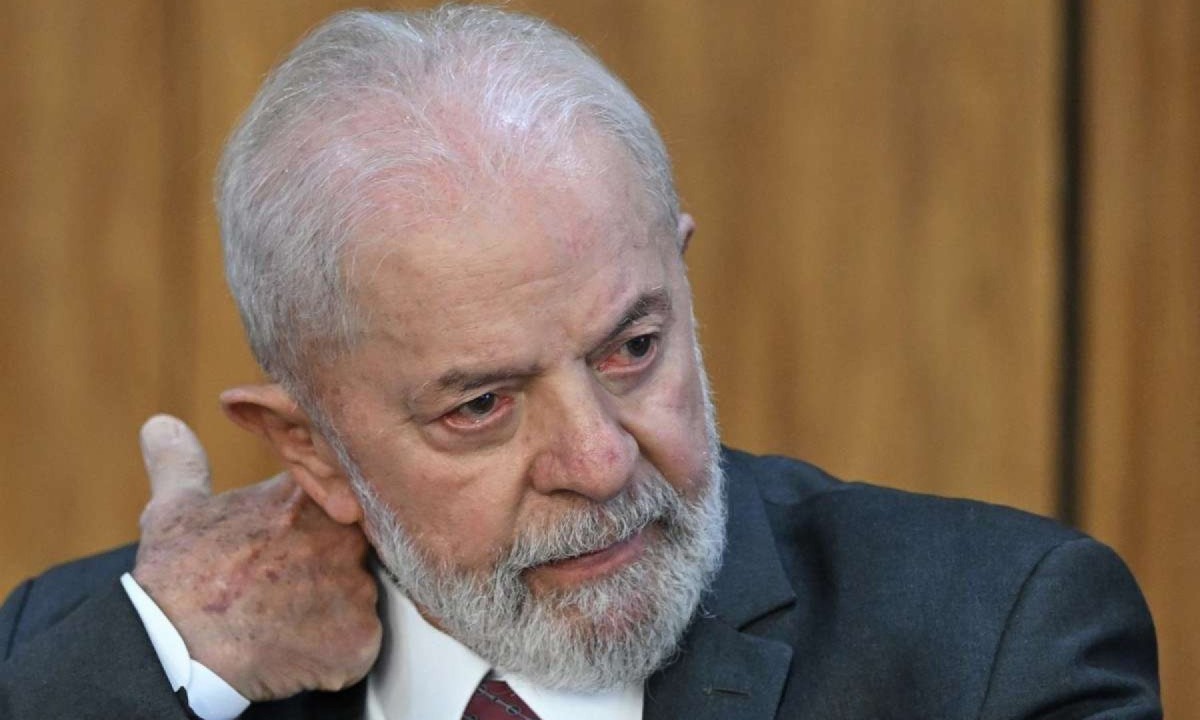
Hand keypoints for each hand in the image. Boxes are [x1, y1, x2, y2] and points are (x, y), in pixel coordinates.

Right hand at [131, 415, 380, 700]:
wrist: (175, 651)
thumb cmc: (176, 580)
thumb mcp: (174, 510)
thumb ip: (180, 462)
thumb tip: (162, 427)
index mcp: (307, 497)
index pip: (338, 495)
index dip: (315, 521)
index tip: (286, 542)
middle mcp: (343, 534)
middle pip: (352, 546)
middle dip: (325, 564)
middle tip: (281, 584)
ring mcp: (356, 586)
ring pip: (359, 594)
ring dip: (331, 608)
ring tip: (283, 619)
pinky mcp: (361, 637)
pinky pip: (361, 641)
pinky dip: (335, 649)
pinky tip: (297, 648)